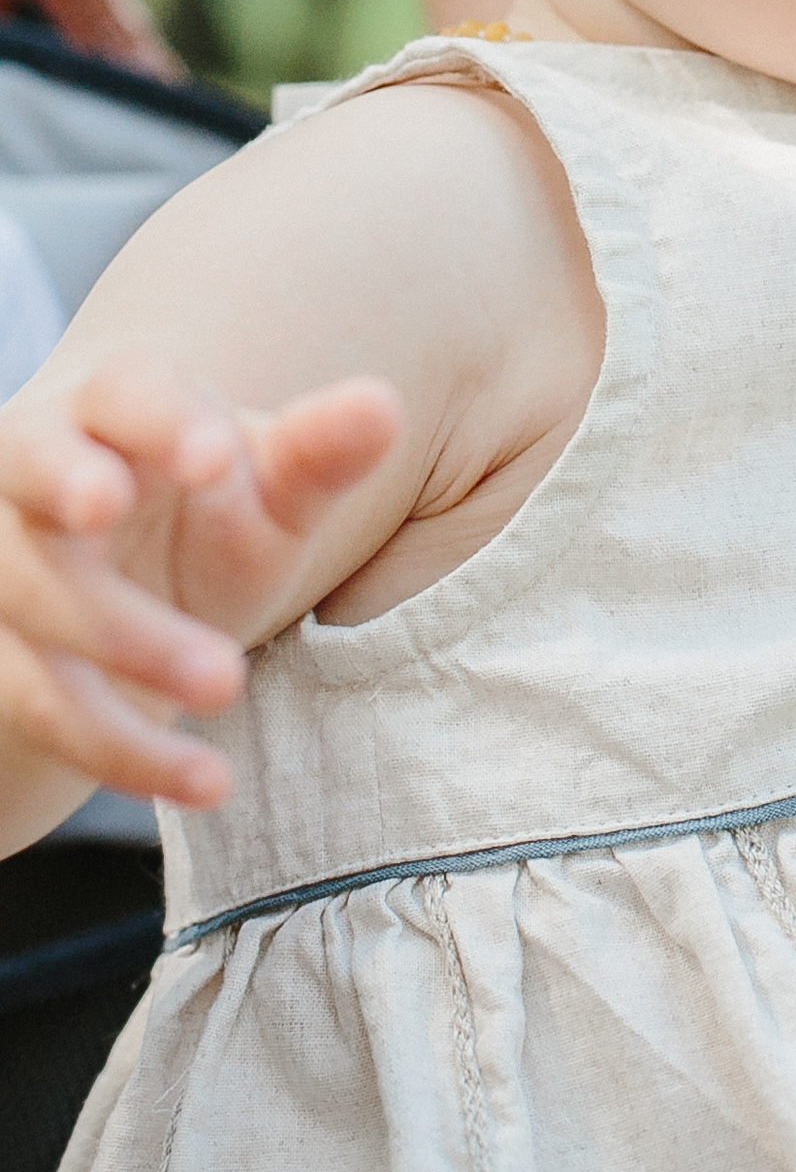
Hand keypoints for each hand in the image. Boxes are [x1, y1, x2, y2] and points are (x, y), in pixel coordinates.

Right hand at [0, 356, 401, 807]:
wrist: (133, 602)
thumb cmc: (209, 513)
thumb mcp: (268, 489)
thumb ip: (318, 453)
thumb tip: (382, 406)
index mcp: (115, 411)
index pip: (125, 390)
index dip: (162, 416)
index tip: (216, 454)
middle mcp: (38, 474)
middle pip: (32, 468)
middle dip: (62, 484)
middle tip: (104, 502)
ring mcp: (8, 569)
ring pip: (37, 597)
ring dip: (127, 642)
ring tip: (228, 680)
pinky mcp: (6, 664)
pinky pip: (46, 706)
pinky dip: (128, 750)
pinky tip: (210, 781)